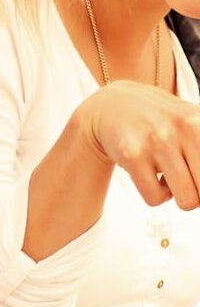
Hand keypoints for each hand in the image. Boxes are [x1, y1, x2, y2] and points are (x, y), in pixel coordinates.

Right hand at [78, 80, 199, 209]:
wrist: (115, 106)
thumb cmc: (161, 120)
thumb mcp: (193, 123)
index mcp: (199, 121)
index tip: (193, 174)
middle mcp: (181, 128)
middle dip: (198, 193)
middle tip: (187, 178)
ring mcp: (156, 141)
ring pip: (187, 201)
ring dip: (179, 195)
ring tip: (170, 177)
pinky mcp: (132, 155)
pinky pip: (156, 199)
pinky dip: (157, 195)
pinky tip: (153, 176)